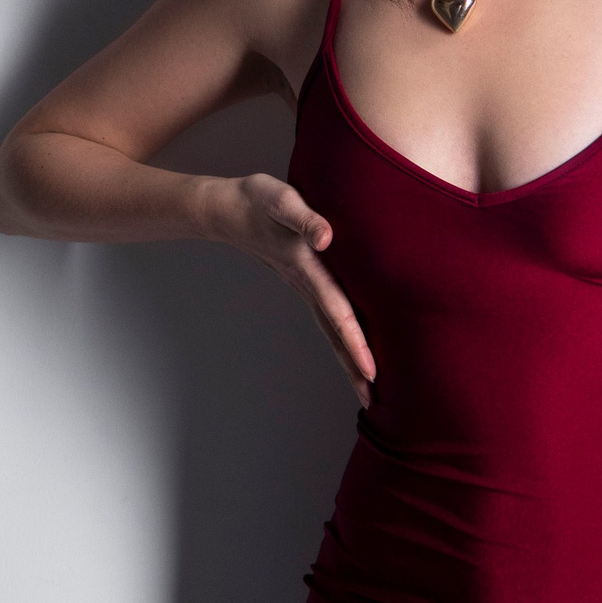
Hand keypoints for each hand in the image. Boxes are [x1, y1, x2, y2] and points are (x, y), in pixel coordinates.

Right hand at [206, 174, 375, 403]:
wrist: (228, 208)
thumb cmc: (258, 200)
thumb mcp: (281, 201)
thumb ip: (304, 218)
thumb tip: (326, 237)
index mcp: (307, 268)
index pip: (337, 312)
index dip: (355, 342)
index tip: (371, 372)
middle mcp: (307, 284)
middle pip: (334, 334)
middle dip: (353, 368)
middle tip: (373, 402)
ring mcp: (304, 286)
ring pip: (330, 330)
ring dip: (348, 361)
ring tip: (367, 391)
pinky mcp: (305, 281)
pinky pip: (327, 317)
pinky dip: (341, 339)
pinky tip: (353, 352)